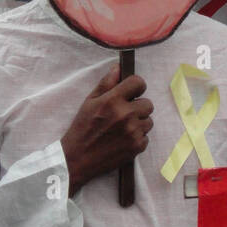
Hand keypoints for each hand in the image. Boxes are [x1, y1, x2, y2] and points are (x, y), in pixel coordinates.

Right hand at [60, 66, 153, 195]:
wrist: (77, 159)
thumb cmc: (82, 128)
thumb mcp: (89, 102)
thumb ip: (106, 83)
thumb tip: (118, 67)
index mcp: (112, 100)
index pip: (139, 83)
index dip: (136, 87)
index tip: (131, 92)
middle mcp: (125, 115)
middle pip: (148, 104)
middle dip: (138, 107)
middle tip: (124, 114)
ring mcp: (133, 132)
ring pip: (149, 121)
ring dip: (139, 123)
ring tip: (122, 128)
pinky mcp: (137, 147)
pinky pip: (146, 137)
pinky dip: (137, 138)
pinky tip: (123, 140)